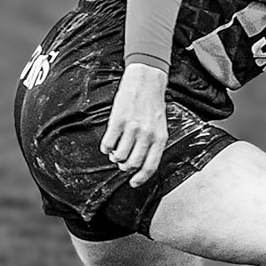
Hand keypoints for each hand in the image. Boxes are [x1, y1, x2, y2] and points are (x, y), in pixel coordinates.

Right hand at [101, 62, 169, 185]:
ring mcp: (132, 129)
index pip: (150, 166)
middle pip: (132, 164)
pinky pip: (107, 144)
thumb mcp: (160, 126)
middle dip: (125, 166)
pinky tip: (109, 142)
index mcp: (160, 138)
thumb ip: (153, 144)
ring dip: (114, 157)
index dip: (141, 178)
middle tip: (122, 160)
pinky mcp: (118, 121)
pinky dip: (106, 147)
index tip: (134, 183)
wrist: (146, 82)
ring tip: (116, 149)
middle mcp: (147, 135)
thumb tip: (141, 164)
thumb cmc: (153, 105)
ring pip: (118, 156)